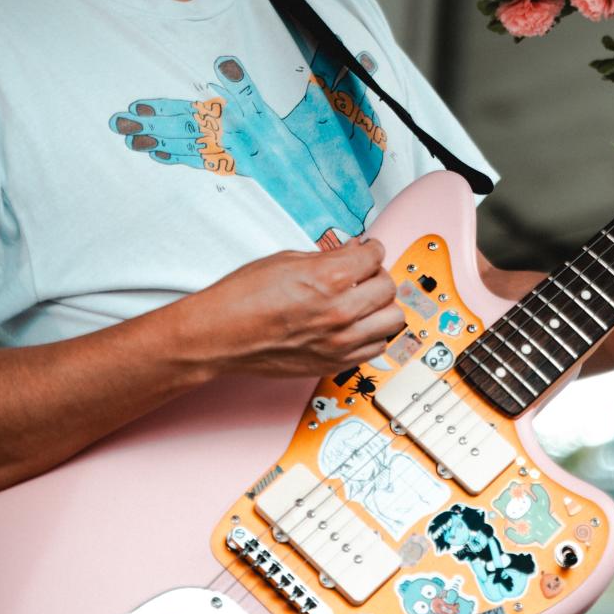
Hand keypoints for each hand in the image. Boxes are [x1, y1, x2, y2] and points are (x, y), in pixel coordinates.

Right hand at [186, 237, 403, 379]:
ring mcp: (340, 341)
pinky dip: (373, 334)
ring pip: (392, 321)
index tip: (367, 251)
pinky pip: (376, 348)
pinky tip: (357, 325)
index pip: (375, 257)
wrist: (222, 336)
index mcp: (329, 278)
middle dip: (378, 276)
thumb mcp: (287, 260)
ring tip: (365, 302)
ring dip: (381, 307)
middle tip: (365, 275)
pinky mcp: (335, 363)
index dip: (371, 250)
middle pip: (389, 288)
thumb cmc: (243, 297)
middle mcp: (341, 311)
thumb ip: (328, 258)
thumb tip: (354, 253)